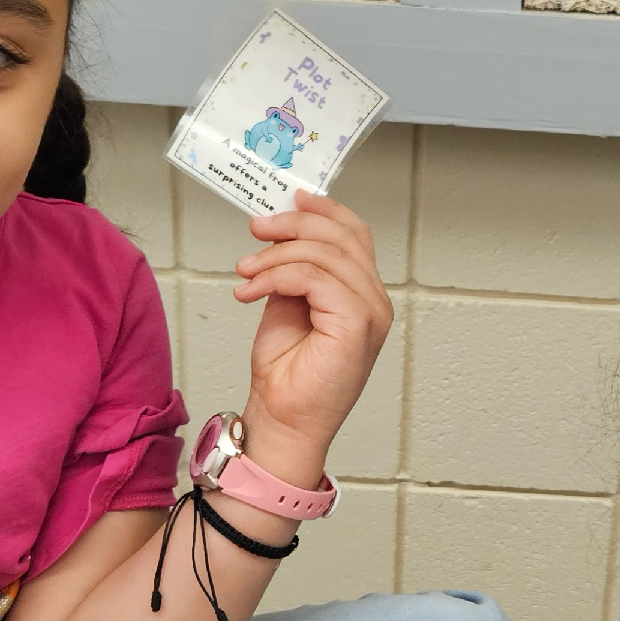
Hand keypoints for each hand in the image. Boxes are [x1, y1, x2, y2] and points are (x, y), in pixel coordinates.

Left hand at [231, 190, 393, 487]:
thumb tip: (279, 233)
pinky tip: (251, 290)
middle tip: (257, 230)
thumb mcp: (287, 305)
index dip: (323, 209)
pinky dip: (276, 276)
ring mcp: (370, 313)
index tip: (288, 199)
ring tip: (245, 270)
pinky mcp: (355, 324)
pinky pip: (315, 278)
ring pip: (324, 254)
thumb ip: (294, 270)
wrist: (283, 421)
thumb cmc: (287, 375)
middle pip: (341, 236)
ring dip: (275, 255)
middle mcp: (374, 300)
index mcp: (362, 293)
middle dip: (294, 224)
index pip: (353, 234)